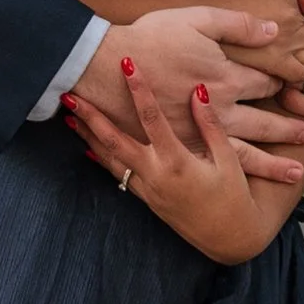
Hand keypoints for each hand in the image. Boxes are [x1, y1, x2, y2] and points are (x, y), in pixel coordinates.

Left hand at [64, 68, 289, 264]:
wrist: (229, 239)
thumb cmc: (234, 197)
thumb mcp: (229, 160)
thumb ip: (210, 126)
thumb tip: (198, 91)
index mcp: (176, 162)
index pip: (151, 118)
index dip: (139, 89)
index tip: (127, 64)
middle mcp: (155, 175)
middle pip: (114, 140)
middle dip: (91, 117)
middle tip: (69, 94)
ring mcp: (147, 189)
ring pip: (110, 158)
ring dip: (88, 136)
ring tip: (69, 115)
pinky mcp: (146, 198)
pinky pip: (118, 175)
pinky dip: (102, 158)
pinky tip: (89, 147)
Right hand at [76, 8, 303, 189]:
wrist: (106, 69)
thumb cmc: (150, 39)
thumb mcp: (196, 19)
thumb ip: (237, 24)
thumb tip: (274, 30)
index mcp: (226, 77)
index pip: (265, 81)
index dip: (281, 80)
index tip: (292, 82)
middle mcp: (220, 110)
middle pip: (265, 122)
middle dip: (288, 128)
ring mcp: (201, 134)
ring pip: (247, 153)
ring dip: (273, 163)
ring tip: (293, 174)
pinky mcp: (181, 148)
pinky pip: (214, 166)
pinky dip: (235, 176)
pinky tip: (243, 184)